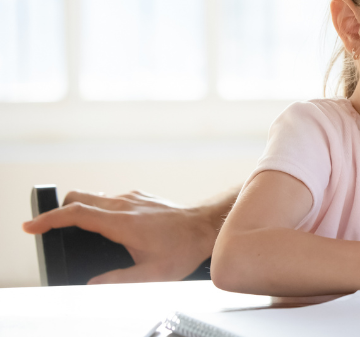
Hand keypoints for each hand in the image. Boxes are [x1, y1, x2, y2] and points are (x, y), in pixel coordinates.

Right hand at [22, 190, 221, 283]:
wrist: (206, 227)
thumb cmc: (183, 249)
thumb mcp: (151, 274)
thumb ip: (118, 280)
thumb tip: (92, 284)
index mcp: (122, 222)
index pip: (76, 214)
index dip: (49, 220)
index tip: (31, 227)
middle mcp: (124, 204)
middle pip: (78, 198)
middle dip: (59, 212)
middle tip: (50, 230)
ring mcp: (132, 197)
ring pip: (94, 197)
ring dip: (80, 211)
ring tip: (77, 232)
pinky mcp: (139, 196)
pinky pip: (110, 199)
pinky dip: (99, 210)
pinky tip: (107, 227)